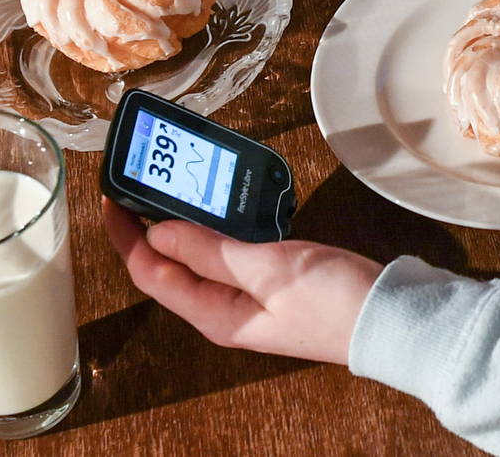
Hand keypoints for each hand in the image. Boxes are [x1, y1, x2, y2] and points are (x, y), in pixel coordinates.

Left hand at [102, 198, 383, 364]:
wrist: (388, 316)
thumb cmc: (334, 302)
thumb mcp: (267, 268)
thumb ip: (210, 250)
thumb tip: (158, 234)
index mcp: (215, 314)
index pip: (149, 272)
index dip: (124, 234)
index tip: (111, 195)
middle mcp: (224, 309)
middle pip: (167, 264)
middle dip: (145, 224)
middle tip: (136, 182)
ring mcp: (247, 296)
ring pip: (196, 256)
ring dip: (179, 222)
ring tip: (167, 186)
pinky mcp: (270, 282)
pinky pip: (227, 253)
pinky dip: (215, 226)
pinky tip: (218, 205)